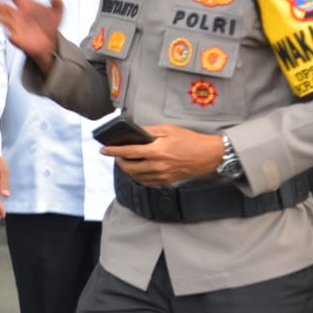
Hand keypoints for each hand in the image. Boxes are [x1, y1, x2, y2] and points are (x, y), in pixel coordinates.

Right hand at [0, 0, 62, 75]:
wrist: (49, 43)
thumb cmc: (50, 27)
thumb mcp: (58, 14)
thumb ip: (58, 4)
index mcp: (27, 6)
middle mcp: (19, 14)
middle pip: (5, 6)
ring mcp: (16, 24)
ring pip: (3, 15)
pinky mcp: (15, 34)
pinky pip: (8, 28)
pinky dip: (3, 23)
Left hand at [103, 124, 222, 185]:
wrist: (209, 155)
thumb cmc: (190, 140)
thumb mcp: (168, 130)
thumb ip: (149, 131)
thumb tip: (134, 132)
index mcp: (157, 151)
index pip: (129, 152)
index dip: (114, 151)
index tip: (103, 150)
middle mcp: (158, 165)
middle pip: (129, 168)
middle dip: (119, 162)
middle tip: (115, 156)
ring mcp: (163, 175)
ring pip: (136, 177)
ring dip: (127, 170)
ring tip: (125, 162)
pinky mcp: (167, 181)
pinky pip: (147, 182)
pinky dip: (138, 176)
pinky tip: (138, 170)